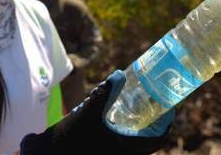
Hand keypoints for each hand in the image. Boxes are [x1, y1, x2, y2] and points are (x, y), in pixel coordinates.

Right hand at [20, 70, 173, 154]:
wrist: (51, 153)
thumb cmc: (71, 136)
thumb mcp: (88, 111)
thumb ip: (104, 92)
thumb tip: (120, 74)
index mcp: (126, 147)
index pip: (157, 137)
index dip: (167, 121)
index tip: (169, 105)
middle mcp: (124, 152)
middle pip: (150, 137)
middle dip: (155, 119)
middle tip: (154, 100)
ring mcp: (115, 152)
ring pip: (137, 138)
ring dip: (142, 122)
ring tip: (138, 103)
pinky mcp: (106, 149)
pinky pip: (125, 139)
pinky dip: (128, 126)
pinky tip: (117, 112)